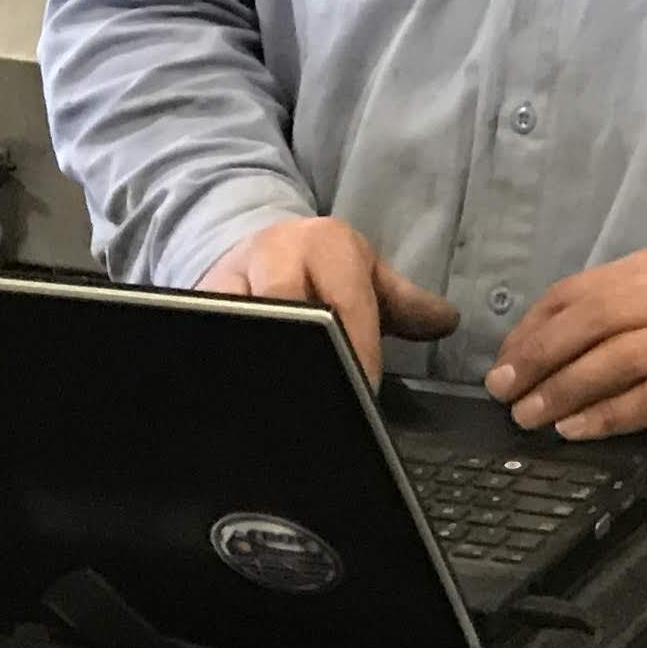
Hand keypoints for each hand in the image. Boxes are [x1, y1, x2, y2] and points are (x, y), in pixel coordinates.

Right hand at [198, 215, 457, 384]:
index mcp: (326, 244)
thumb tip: (449, 322)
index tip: (366, 390)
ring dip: (263, 360)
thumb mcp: (362, 274)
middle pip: (290, 306)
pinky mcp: (197, 302)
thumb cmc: (315, 267)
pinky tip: (239, 395)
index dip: (358, 350)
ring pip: (243, 321)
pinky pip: (206, 333)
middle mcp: (276, 254)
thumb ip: (405, 302)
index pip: (347, 303)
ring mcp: (231, 279)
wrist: (248, 242)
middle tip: (324, 402)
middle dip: (309, 355)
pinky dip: (222, 364)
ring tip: (283, 405)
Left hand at [484, 248, 646, 438]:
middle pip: (589, 323)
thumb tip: (548, 335)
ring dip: (563, 390)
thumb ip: (616, 300)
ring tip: (528, 415)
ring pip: (613, 362)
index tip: (504, 358)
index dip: (533, 327)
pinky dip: (607, 415)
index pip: (577, 292)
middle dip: (538, 357)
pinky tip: (576, 429)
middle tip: (503, 389)